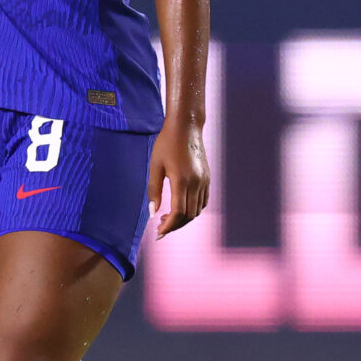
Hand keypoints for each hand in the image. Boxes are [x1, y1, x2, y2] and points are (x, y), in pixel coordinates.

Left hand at [148, 120, 209, 236]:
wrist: (186, 127)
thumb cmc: (166, 143)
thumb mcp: (155, 166)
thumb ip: (153, 190)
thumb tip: (152, 212)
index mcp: (181, 180)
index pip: (178, 212)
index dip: (169, 226)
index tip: (159, 233)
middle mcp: (196, 183)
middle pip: (188, 215)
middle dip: (174, 225)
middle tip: (160, 228)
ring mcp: (204, 181)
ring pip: (197, 210)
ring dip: (184, 219)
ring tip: (167, 218)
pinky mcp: (207, 178)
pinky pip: (203, 201)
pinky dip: (193, 210)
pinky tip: (180, 208)